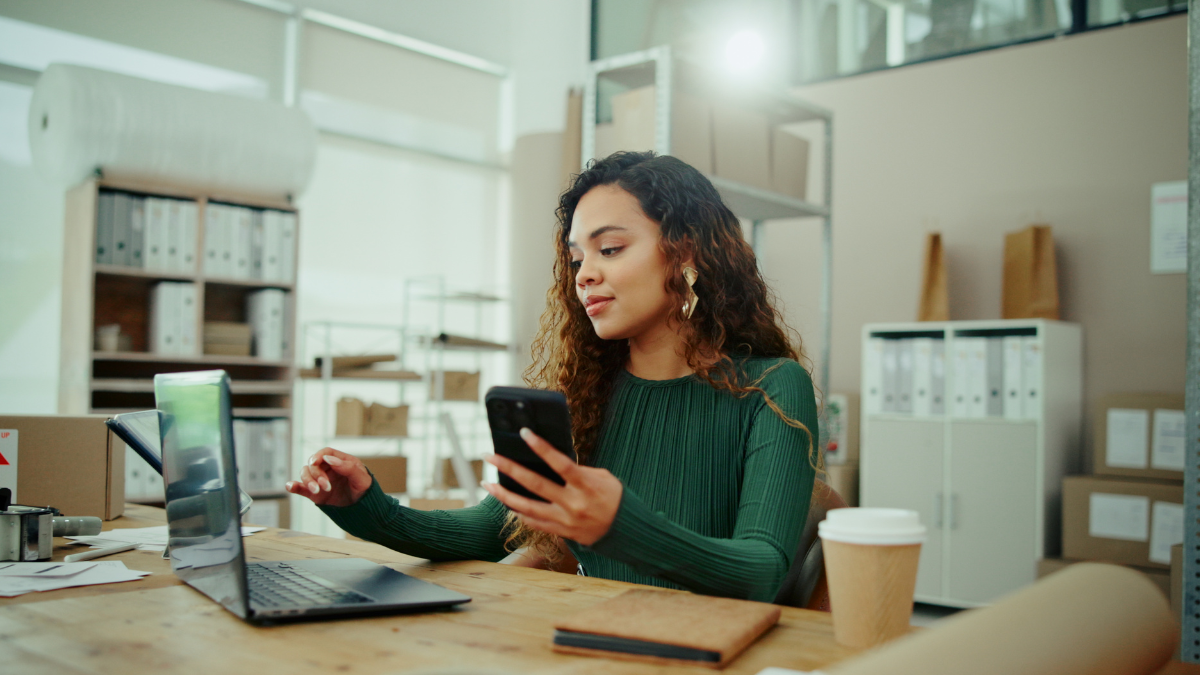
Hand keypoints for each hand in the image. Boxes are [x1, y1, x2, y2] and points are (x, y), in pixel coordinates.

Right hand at [284, 448, 371, 506]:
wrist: (364, 508)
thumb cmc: (365, 489)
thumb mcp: (361, 477)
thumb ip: (347, 467)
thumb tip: (328, 459)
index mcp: (340, 461)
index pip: (325, 453)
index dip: (318, 456)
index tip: (315, 462)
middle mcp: (328, 469)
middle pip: (313, 464)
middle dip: (316, 474)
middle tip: (325, 486)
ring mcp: (320, 481)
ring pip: (306, 474)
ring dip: (307, 481)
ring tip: (316, 491)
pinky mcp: (315, 494)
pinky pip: (301, 488)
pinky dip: (294, 486)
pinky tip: (291, 486)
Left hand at [482, 428, 621, 545]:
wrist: (626, 531)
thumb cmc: (615, 498)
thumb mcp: (602, 478)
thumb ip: (578, 471)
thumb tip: (553, 465)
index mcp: (585, 485)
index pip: (559, 463)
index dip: (541, 447)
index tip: (524, 433)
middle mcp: (572, 503)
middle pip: (534, 484)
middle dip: (509, 468)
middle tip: (489, 455)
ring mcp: (565, 520)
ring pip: (527, 507)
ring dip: (504, 495)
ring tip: (488, 484)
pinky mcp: (561, 532)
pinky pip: (535, 522)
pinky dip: (520, 513)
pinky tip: (507, 504)